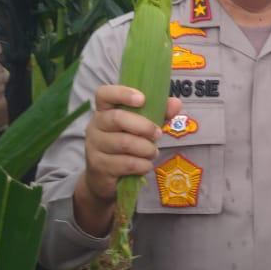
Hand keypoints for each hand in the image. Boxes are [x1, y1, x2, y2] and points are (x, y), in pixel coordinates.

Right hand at [73, 85, 180, 234]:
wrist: (103, 176)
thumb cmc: (125, 143)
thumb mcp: (141, 126)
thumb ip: (159, 113)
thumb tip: (176, 103)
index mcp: (104, 110)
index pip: (104, 94)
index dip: (122, 94)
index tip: (142, 99)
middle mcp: (95, 125)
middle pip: (117, 118)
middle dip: (144, 126)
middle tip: (158, 134)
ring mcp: (94, 145)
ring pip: (124, 143)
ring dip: (146, 149)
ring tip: (152, 152)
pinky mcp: (98, 165)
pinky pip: (126, 163)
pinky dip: (142, 165)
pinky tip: (145, 164)